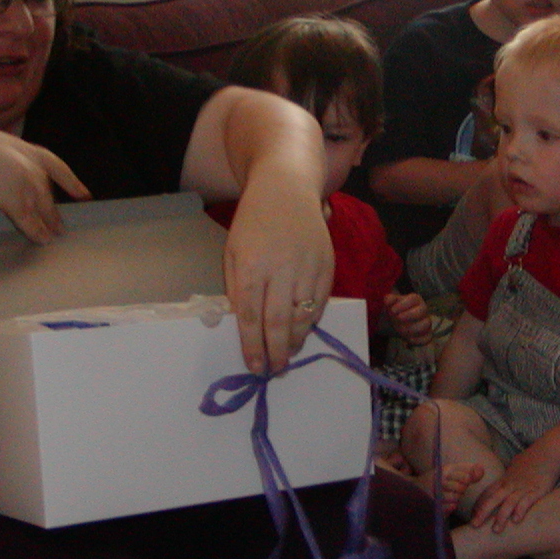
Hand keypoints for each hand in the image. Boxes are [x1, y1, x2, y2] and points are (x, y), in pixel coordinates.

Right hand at [0, 120, 89, 242]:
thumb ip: (0, 158)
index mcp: (23, 146)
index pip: (55, 164)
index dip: (71, 180)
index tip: (83, 193)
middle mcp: (29, 163)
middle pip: (48, 192)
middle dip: (54, 211)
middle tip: (61, 226)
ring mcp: (24, 181)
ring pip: (43, 208)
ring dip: (49, 225)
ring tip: (54, 237)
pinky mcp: (14, 199)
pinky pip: (30, 221)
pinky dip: (36, 232)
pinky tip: (41, 240)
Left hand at [223, 172, 333, 375]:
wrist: (286, 187)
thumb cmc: (253, 221)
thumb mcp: (232, 251)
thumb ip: (237, 288)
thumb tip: (244, 324)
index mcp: (251, 266)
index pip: (251, 317)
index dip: (252, 346)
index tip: (254, 367)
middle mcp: (281, 269)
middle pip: (278, 323)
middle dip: (276, 352)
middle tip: (274, 371)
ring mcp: (307, 267)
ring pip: (303, 317)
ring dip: (294, 341)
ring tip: (286, 354)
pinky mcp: (327, 264)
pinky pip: (320, 303)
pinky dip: (311, 321)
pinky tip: (301, 329)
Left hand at [385, 291, 433, 346]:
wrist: (394, 322)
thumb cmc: (394, 310)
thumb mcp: (389, 303)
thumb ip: (389, 300)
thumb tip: (387, 300)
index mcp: (415, 299)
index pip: (413, 299)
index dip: (403, 304)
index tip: (392, 310)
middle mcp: (423, 310)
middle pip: (422, 310)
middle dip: (409, 315)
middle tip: (397, 319)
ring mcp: (425, 322)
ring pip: (426, 324)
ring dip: (412, 329)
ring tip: (400, 330)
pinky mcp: (426, 334)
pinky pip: (427, 338)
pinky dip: (418, 341)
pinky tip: (407, 340)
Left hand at [471, 447, 559, 532]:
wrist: (547, 452)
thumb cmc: (531, 460)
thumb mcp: (515, 467)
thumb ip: (508, 477)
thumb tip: (502, 483)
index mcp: (505, 479)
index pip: (488, 493)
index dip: (479, 505)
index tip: (472, 516)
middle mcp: (511, 484)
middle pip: (494, 498)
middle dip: (483, 512)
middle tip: (474, 525)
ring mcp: (523, 487)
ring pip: (509, 502)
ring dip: (501, 516)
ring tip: (496, 530)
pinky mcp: (537, 490)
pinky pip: (527, 501)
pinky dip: (521, 510)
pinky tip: (516, 520)